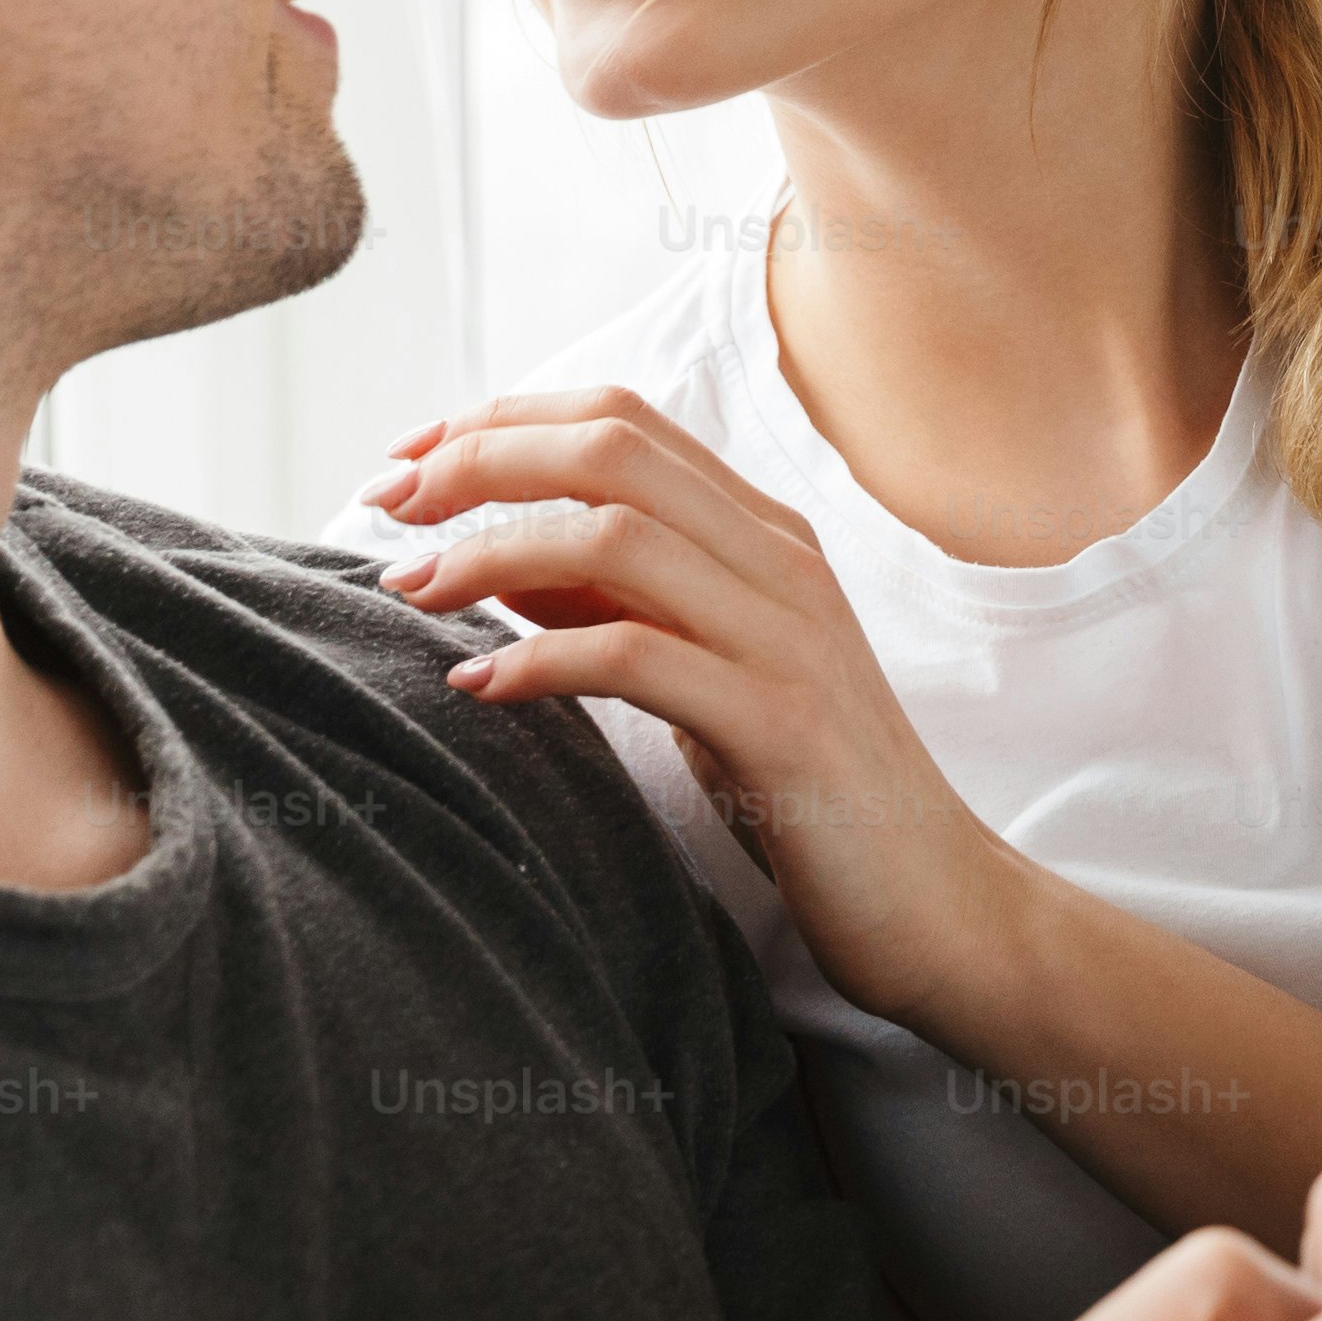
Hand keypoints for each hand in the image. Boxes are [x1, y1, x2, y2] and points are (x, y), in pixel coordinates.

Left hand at [353, 388, 1004, 1009]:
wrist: (938, 899)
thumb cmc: (809, 788)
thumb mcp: (704, 671)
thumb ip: (616, 602)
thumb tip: (490, 554)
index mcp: (766, 534)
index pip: (622, 420)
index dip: (500, 421)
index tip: (407, 459)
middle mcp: (782, 563)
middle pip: (610, 450)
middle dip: (479, 461)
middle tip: (383, 505)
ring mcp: (787, 637)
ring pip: (618, 536)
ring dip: (491, 551)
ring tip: (410, 592)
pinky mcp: (781, 723)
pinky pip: (639, 657)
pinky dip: (541, 659)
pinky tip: (478, 687)